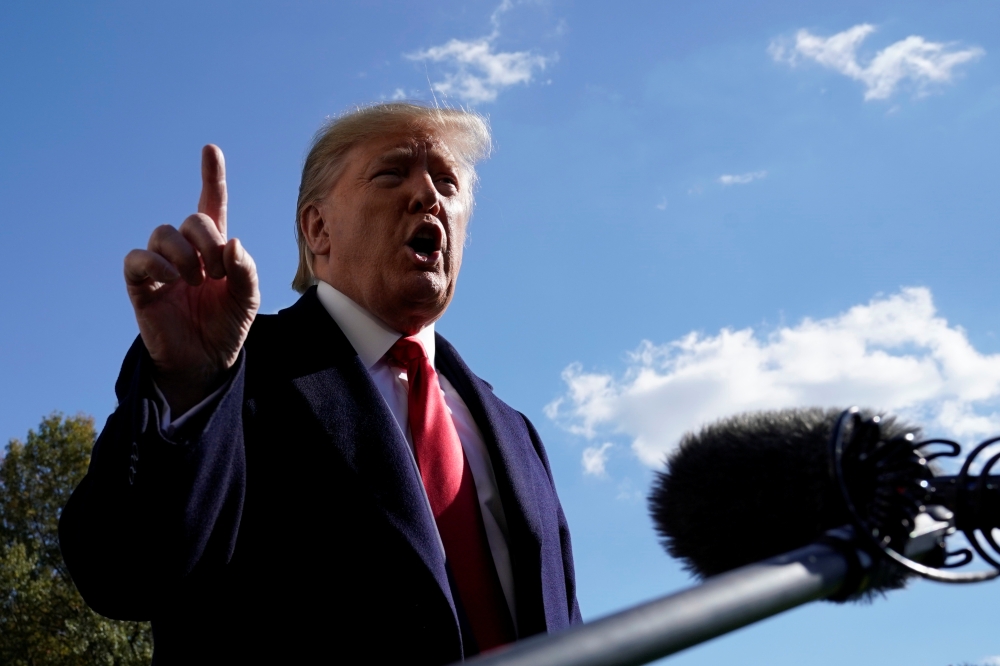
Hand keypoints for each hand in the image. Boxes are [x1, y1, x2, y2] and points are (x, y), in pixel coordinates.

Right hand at [124, 145, 259, 413]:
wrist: (205, 361)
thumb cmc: (226, 326)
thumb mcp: (248, 299)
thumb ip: (246, 270)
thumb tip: (233, 242)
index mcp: (216, 249)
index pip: (212, 204)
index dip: (211, 176)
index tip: (211, 148)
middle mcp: (187, 251)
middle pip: (192, 219)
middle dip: (209, 240)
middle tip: (219, 271)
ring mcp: (161, 265)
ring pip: (163, 233)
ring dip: (185, 253)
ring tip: (197, 281)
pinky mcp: (141, 283)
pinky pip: (138, 258)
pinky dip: (156, 264)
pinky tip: (172, 281)